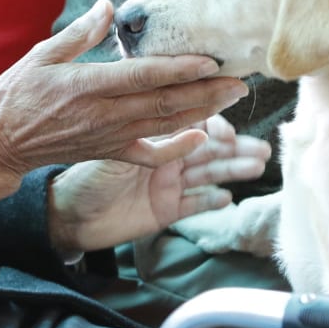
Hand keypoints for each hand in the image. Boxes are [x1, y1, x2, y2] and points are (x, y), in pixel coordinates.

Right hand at [0, 0, 247, 240]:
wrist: (1, 143)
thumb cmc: (18, 94)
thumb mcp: (41, 56)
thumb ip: (80, 33)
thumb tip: (110, 6)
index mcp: (87, 86)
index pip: (142, 77)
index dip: (179, 69)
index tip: (210, 60)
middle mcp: (103, 114)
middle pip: (164, 102)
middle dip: (206, 92)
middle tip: (241, 79)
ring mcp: (109, 136)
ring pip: (165, 125)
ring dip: (203, 112)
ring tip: (232, 98)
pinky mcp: (109, 151)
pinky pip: (150, 155)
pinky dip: (177, 149)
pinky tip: (201, 138)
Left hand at [47, 114, 271, 254]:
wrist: (66, 213)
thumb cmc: (82, 171)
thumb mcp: (116, 144)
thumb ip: (150, 133)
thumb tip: (184, 114)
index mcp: (152, 134)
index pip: (190, 120)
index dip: (214, 117)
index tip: (231, 118)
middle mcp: (164, 156)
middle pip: (208, 148)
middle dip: (236, 145)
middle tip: (262, 146)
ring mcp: (167, 184)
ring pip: (207, 173)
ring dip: (233, 169)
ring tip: (257, 166)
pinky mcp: (165, 210)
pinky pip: (194, 204)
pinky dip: (211, 201)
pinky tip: (228, 198)